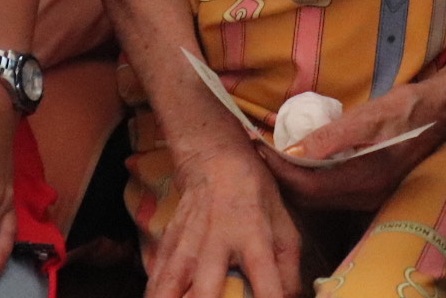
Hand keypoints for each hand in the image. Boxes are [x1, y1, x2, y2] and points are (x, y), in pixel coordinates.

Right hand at [147, 142, 303, 297]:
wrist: (214, 159)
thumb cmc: (255, 193)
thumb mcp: (283, 223)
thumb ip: (289, 267)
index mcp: (253, 235)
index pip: (265, 278)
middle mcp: (217, 242)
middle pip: (206, 290)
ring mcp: (188, 244)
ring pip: (171, 286)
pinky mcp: (169, 244)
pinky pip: (157, 278)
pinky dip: (156, 294)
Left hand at [262, 82, 436, 213]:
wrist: (440, 113)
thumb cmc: (407, 110)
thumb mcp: (370, 116)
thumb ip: (333, 135)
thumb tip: (295, 150)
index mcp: (363, 181)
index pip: (306, 186)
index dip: (278, 169)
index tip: (257, 147)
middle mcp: (364, 196)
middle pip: (309, 198)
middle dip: (281, 177)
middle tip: (259, 151)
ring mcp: (368, 195)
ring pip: (318, 197)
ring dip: (294, 178)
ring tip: (274, 153)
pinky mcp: (370, 188)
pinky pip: (330, 190)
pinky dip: (310, 177)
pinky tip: (303, 158)